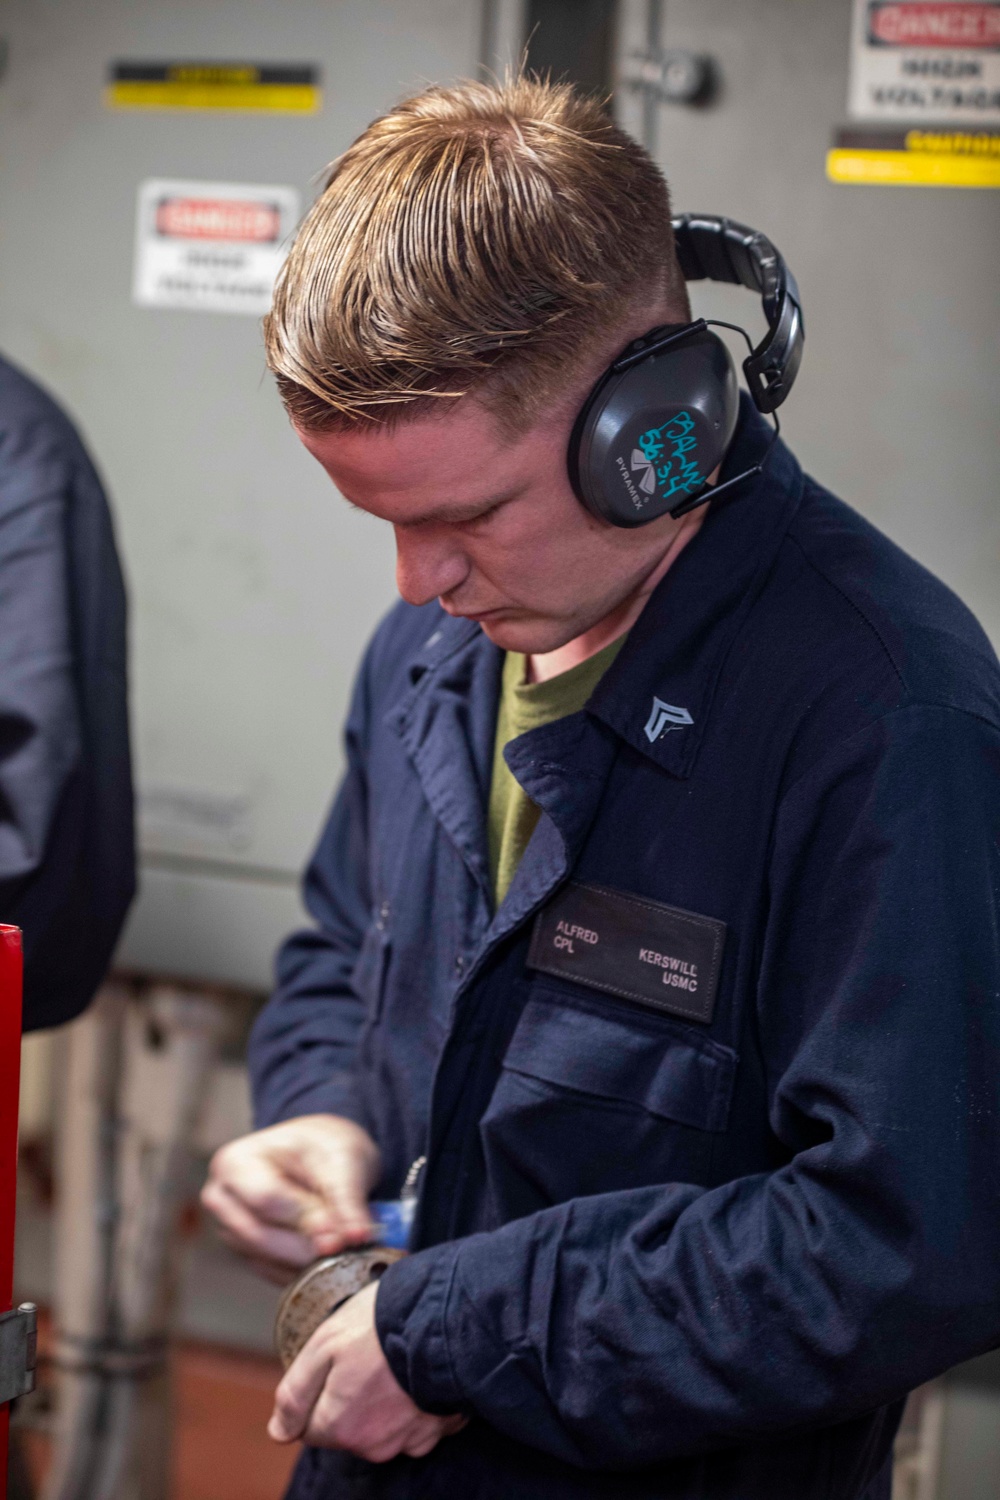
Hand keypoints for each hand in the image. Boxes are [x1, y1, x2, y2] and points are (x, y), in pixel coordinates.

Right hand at [201, 1115, 380, 1281]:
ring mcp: (231, 1231)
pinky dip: (304, 1272)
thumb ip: (345, 1199)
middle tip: (346, 1248)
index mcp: (234, 1163)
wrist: (319, 1155)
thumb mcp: (340, 1159)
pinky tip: (332, 1259)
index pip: (265, 1199)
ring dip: (308, 1262)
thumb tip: (354, 1237)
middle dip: (307, 1246)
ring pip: (268, 1261)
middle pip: (261, 1236)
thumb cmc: (322, 1147)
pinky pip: (274, 1274)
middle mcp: (223, 1201)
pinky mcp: (247, 1255)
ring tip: (345, 1250)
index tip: (340, 1232)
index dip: (304, 1219)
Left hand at [268, 1281, 465, 1460]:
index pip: (309, 1427)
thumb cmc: (380, 1324)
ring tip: (394, 1360)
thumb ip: (294, 1394)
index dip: (317, 1391)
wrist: (447, 1313)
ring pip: (381, 1427)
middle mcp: (374, 1445)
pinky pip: (417, 1424)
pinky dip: (414, 1404)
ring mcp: (410, 1439)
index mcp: (340, 1426)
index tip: (336, 1361)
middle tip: (366, 1355)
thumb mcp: (322, 1345)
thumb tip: (278, 1432)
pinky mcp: (440, 1427)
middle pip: (346, 1428)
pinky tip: (417, 1374)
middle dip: (349, 1397)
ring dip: (383, 1402)